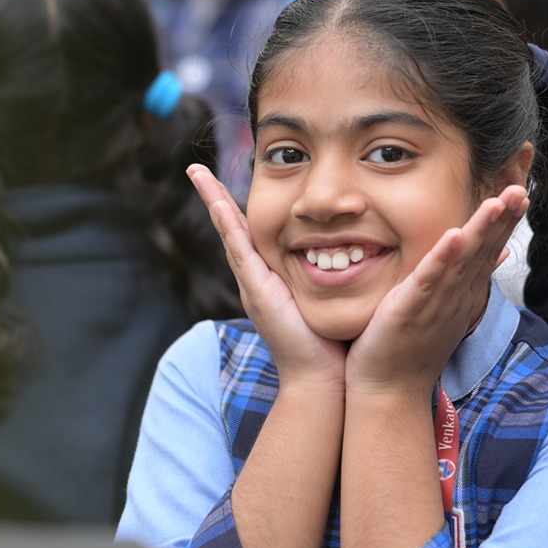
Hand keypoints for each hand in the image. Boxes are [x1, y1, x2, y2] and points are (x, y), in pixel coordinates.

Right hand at [187, 165, 344, 385]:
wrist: (322, 379)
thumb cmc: (330, 342)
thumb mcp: (328, 298)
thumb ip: (333, 276)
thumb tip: (352, 251)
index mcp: (271, 276)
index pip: (251, 232)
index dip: (237, 204)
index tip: (225, 178)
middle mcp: (256, 277)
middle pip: (231, 227)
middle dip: (214, 196)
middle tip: (195, 168)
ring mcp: (253, 283)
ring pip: (229, 232)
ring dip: (212, 201)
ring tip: (196, 173)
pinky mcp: (257, 291)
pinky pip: (240, 250)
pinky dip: (227, 225)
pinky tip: (219, 203)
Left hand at [345, 186, 525, 396]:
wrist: (389, 391)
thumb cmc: (412, 350)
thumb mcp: (447, 308)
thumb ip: (469, 279)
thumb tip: (499, 255)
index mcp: (462, 294)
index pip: (488, 251)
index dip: (505, 222)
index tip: (521, 193)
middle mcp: (456, 297)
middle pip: (484, 251)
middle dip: (503, 219)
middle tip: (521, 188)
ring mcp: (436, 304)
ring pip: (463, 261)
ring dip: (481, 231)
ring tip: (498, 202)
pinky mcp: (410, 310)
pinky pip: (428, 281)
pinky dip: (442, 259)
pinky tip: (454, 235)